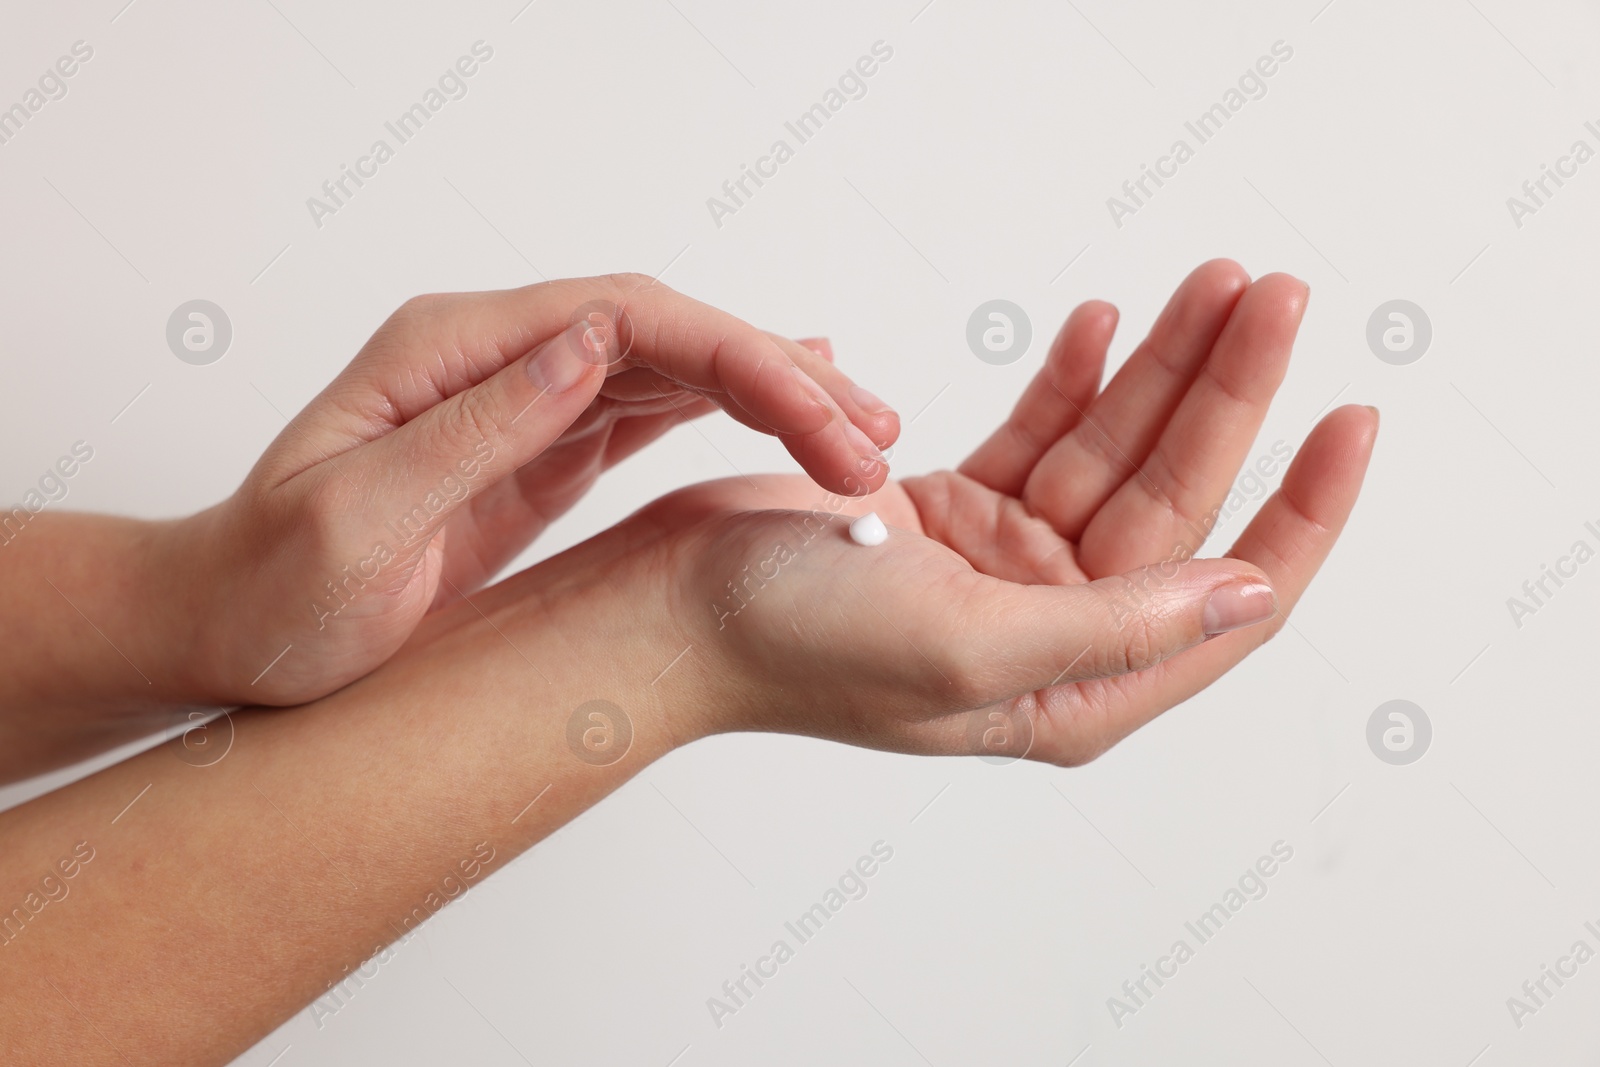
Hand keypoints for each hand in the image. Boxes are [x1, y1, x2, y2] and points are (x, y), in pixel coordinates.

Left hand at [170, 274, 898, 706]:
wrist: (229, 628)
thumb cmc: (272, 588)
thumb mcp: (358, 515)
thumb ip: (479, 424)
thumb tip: (593, 338)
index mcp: (453, 350)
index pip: (626, 317)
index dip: (736, 355)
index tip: (818, 411)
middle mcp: (498, 355)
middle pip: (669, 332)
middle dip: (781, 376)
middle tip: (873, 435)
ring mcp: (525, 396)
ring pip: (676, 367)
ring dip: (774, 394)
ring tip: (863, 432)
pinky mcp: (543, 445)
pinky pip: (653, 410)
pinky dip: (730, 411)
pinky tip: (789, 412)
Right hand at [596, 261, 1376, 763]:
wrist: (666, 610)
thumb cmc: (792, 647)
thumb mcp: (968, 646)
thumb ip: (1115, 629)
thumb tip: (1245, 595)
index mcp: (1077, 690)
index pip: (1229, 598)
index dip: (1301, 509)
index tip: (1349, 417)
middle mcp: (1054, 629)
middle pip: (1175, 497)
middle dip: (1228, 395)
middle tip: (1275, 293)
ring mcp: (1005, 567)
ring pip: (1112, 450)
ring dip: (1159, 367)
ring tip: (1213, 284)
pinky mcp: (955, 514)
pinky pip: (1038, 434)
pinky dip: (1070, 379)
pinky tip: (1106, 326)